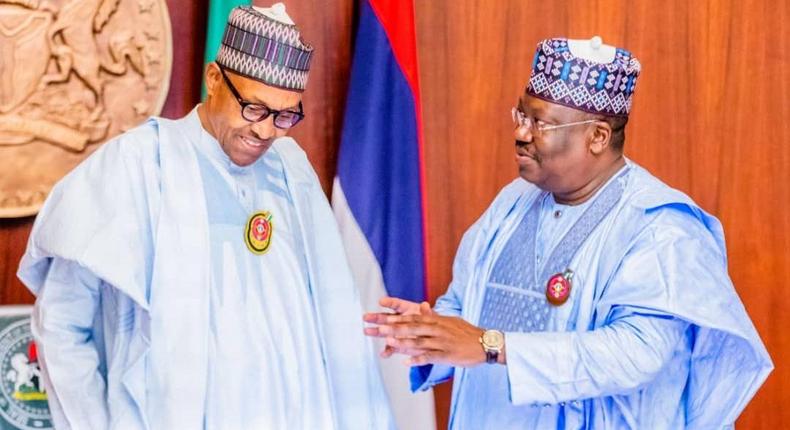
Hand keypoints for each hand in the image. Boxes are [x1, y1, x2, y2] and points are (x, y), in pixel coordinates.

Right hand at [364, 297, 433, 357]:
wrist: (434, 338)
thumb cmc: (431, 324)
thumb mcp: (431, 318)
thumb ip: (427, 313)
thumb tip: (425, 305)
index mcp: (407, 310)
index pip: (396, 304)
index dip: (389, 303)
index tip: (381, 302)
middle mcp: (399, 320)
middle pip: (386, 317)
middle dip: (376, 317)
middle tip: (366, 317)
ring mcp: (397, 333)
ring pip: (385, 331)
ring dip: (376, 332)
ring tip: (367, 331)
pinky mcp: (399, 344)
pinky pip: (391, 347)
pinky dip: (388, 351)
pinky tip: (383, 353)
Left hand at [365, 309, 489, 367]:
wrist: (485, 342)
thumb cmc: (466, 332)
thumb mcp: (450, 320)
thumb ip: (434, 315)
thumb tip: (422, 306)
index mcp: (436, 320)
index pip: (412, 317)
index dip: (396, 318)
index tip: (381, 317)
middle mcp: (437, 329)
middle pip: (412, 328)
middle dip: (394, 327)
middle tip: (378, 327)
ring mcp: (441, 342)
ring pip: (419, 341)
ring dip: (403, 342)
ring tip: (388, 342)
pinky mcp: (447, 355)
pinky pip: (430, 357)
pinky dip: (418, 359)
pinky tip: (406, 362)